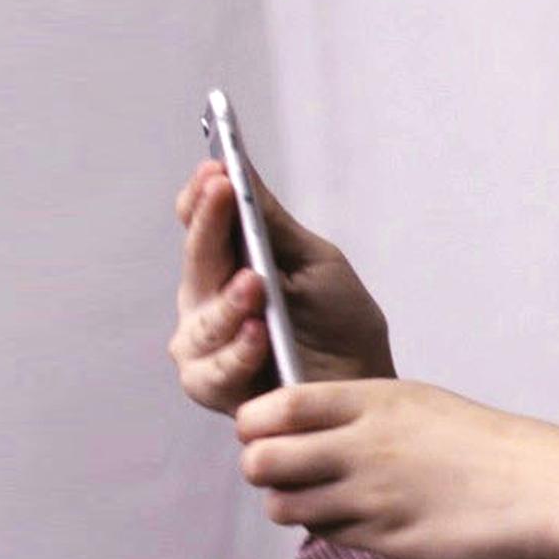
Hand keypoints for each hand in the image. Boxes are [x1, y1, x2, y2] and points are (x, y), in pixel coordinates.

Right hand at [169, 158, 397, 414]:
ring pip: (200, 321)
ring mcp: (205, 347)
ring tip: (254, 282)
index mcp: (228, 263)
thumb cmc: (338, 325)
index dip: (203, 195)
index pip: (200, 222)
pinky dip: (237, 352)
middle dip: (209, 224)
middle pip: (195, 260)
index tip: (216, 168)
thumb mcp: (314, 263)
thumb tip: (239, 168)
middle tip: (222, 191)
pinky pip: (214, 370)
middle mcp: (206, 302)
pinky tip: (258, 333)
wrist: (364, 387)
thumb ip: (272, 224)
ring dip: (227, 301)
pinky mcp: (215, 389)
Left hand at [234, 378, 558, 558]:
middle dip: (261, 469)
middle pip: (263, 459)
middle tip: (284, 473)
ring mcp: (372, 496)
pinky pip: (327, 535)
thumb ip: (364, 414)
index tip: (263, 432)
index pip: (277, 407)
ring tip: (317, 500)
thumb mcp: (422, 406)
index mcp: (375, 401)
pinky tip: (355, 519)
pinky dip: (326, 529)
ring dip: (289, 505)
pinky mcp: (386, 540)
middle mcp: (363, 446)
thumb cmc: (491, 446)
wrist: (548, 487)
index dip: (255, 424)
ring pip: (284, 505)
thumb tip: (310, 428)